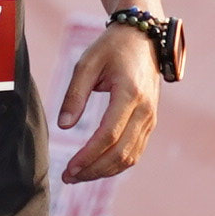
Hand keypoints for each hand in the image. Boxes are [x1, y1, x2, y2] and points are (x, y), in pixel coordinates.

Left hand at [57, 21, 161, 184]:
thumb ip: (74, 95)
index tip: (69, 167)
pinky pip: (135, 151)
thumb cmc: (112, 48)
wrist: (143, 38)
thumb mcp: (86, 63)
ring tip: (78, 176)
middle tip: (68, 177)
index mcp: (129, 93)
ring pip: (130, 157)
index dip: (88, 155)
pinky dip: (116, 164)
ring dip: (104, 171)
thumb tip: (63, 127)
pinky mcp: (150, 122)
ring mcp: (150, 118)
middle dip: (93, 169)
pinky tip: (96, 167)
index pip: (109, 135)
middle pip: (121, 152)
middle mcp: (145, 109)